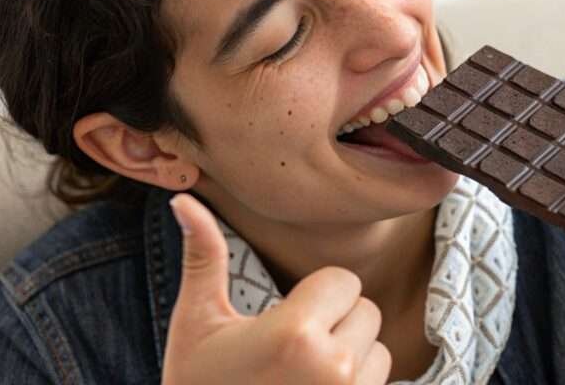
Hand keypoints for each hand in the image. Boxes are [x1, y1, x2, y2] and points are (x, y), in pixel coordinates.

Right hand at [162, 194, 390, 384]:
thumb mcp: (197, 323)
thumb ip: (203, 257)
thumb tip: (184, 199)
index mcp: (295, 333)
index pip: (343, 280)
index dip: (315, 293)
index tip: (284, 316)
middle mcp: (333, 367)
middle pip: (366, 310)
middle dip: (336, 320)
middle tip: (292, 346)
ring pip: (379, 349)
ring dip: (351, 353)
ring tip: (304, 372)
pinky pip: (380, 382)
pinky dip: (357, 383)